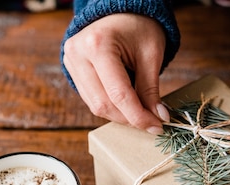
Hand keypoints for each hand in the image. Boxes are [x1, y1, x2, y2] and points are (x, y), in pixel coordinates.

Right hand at [63, 13, 169, 133]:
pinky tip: (126, 104)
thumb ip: (151, 89)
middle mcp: (78, 54)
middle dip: (129, 118)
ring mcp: (71, 63)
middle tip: (152, 123)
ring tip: (140, 113)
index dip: (138, 116)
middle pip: (104, 104)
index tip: (157, 127)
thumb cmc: (138, 27)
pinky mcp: (72, 71)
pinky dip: (111, 107)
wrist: (121, 12)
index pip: (119, 94)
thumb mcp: (151, 55)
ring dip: (120, 115)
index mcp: (98, 45)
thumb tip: (158, 118)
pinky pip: (91, 99)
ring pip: (96, 106)